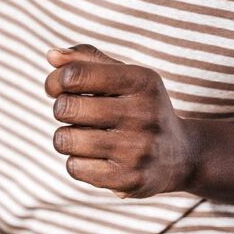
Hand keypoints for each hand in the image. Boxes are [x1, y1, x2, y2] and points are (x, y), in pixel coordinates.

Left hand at [44, 44, 201, 197]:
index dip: (56, 80)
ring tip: (86, 137)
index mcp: (142, 81)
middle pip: (65, 107)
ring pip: (65, 140)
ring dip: (67, 138)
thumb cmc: (140, 109)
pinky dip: (77, 162)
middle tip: (76, 114)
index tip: (60, 88)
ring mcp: (137, 149)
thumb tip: (51, 55)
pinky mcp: (128, 179)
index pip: (76, 74)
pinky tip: (97, 158)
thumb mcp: (125, 77)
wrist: (181, 156)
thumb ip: (87, 60)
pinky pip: (74, 167)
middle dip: (62, 109)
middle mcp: (143, 114)